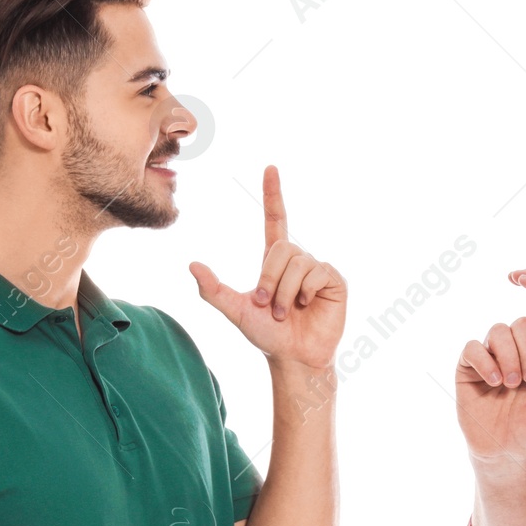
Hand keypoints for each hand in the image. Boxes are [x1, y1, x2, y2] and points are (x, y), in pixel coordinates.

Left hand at [190, 165, 345, 369]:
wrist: (293, 357)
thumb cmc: (266, 335)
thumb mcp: (235, 311)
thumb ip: (213, 290)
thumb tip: (192, 265)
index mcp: (275, 261)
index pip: (275, 219)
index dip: (273, 194)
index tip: (270, 168)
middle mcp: (298, 260)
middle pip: (281, 248)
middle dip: (268, 278)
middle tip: (266, 305)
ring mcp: (317, 269)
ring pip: (297, 262)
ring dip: (285, 291)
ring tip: (285, 311)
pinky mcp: (334, 281)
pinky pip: (316, 272)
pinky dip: (304, 291)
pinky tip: (306, 305)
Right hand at [455, 313, 525, 465]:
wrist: (509, 448)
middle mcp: (515, 346)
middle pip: (524, 323)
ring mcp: (490, 354)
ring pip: (498, 330)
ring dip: (510, 357)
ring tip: (514, 384)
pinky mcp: (467, 367)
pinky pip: (472, 348)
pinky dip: (486, 363)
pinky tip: (496, 384)